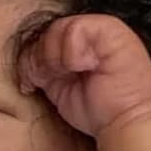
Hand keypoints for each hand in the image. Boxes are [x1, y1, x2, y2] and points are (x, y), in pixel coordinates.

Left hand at [20, 15, 150, 138]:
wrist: (124, 123)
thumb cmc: (98, 110)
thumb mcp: (59, 88)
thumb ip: (44, 69)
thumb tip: (25, 61)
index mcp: (79, 44)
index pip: (44, 37)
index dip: (33, 59)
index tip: (34, 83)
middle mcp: (90, 32)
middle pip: (48, 31)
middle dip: (41, 59)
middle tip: (49, 79)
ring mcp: (102, 28)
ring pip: (58, 28)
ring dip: (56, 57)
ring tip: (70, 74)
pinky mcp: (112, 30)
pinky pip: (76, 30)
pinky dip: (73, 54)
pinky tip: (86, 68)